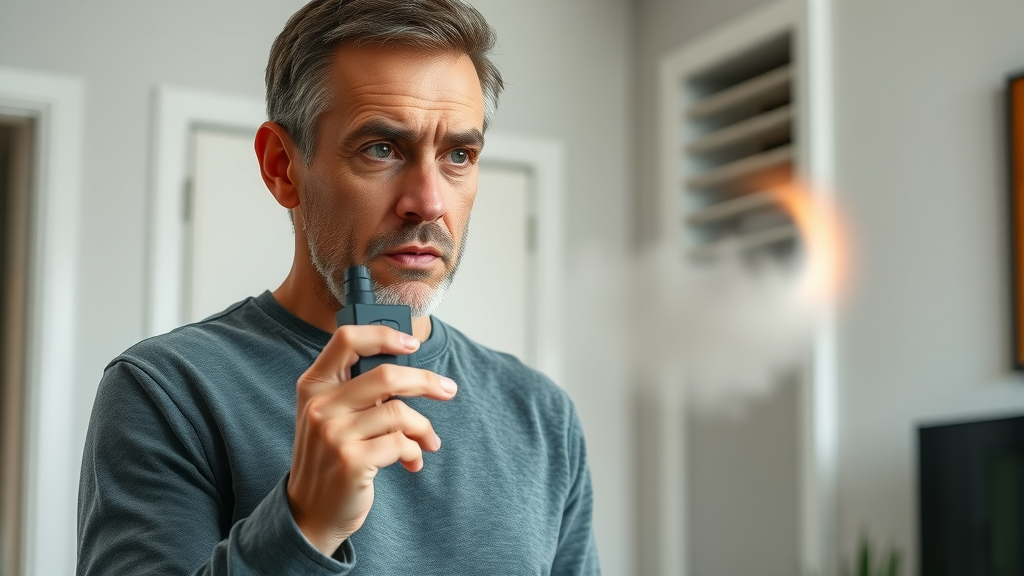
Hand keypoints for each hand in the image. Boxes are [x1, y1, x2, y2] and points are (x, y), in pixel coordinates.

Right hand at [286, 324, 457, 555]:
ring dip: (423, 427)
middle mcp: (320, 406)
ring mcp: (334, 435)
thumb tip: (409, 371)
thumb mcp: (330, 415)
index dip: (384, 334)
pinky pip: (401, 443)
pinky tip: (411, 460)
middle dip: (426, 381)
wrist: (310, 513)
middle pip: (386, 375)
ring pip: (399, 412)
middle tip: (447, 389)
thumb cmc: (330, 457)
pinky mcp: (352, 462)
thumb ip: (357, 390)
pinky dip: (415, 450)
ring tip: (427, 441)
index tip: (412, 343)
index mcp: (313, 386)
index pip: (346, 339)